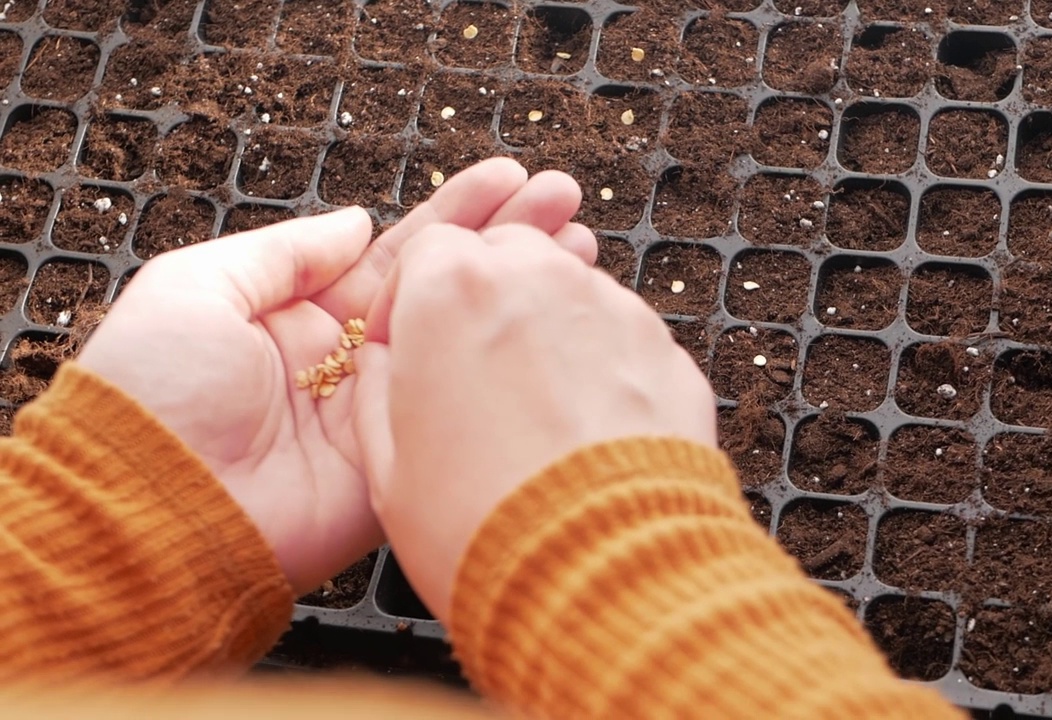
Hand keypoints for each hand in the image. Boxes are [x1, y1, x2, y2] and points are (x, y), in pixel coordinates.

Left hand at [77, 159, 596, 592]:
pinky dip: (508, 376)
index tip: (509, 180)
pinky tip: (552, 332)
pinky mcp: (402, 467)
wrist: (147, 512)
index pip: (398, 254)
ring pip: (465, 347)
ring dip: (521, 299)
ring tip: (580, 251)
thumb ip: (282, 251)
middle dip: (506, 244)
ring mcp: (382, 415)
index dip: (456, 215)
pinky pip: (459, 415)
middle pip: (446, 292)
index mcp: (303, 317)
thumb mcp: (195, 288)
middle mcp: (351, 362)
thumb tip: (357, 221)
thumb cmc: (151, 394)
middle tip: (565, 202)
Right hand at [354, 223, 717, 622]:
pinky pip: (620, 338)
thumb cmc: (486, 526)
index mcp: (453, 291)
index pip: (427, 248)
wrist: (604, 574)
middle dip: (483, 298)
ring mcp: (613, 309)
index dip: (411, 297)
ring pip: (568, 291)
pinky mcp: (666, 350)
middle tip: (474, 368)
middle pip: (504, 254)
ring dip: (545, 328)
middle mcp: (539, 279)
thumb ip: (374, 392)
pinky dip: (600, 364)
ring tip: (535, 410)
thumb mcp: (387, 469)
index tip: (409, 341)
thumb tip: (379, 365)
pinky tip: (585, 428)